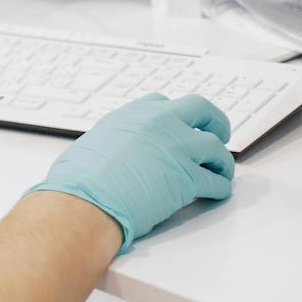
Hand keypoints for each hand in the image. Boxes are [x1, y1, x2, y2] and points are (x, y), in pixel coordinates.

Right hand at [31, 93, 233, 253]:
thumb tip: (115, 155)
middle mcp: (159, 123)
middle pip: (201, 109)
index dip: (177, 115)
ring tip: (220, 172)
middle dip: (215, 122)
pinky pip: (216, 181)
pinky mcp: (187, 177)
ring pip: (216, 147)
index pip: (163, 102)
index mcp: (133, 114)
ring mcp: (176, 147)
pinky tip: (216, 193)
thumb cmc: (80, 178)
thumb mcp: (94, 143)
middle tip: (219, 135)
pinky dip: (220, 188)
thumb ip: (115, 142)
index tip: (181, 125)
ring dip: (222, 161)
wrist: (85, 199)